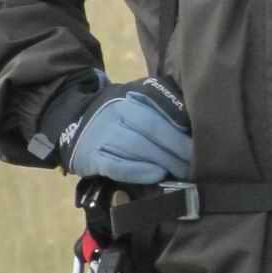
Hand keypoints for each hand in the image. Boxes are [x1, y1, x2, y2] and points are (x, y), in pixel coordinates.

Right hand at [60, 76, 192, 183]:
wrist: (72, 119)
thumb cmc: (115, 112)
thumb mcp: (135, 97)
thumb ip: (160, 103)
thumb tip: (191, 121)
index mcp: (131, 96)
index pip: (160, 111)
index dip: (181, 129)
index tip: (200, 144)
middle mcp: (116, 112)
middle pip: (152, 129)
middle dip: (178, 149)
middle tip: (196, 165)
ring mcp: (103, 134)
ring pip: (137, 147)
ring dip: (164, 162)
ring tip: (183, 174)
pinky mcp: (92, 157)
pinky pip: (116, 165)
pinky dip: (137, 171)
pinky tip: (156, 176)